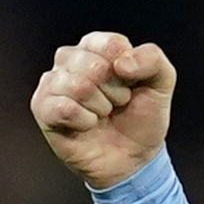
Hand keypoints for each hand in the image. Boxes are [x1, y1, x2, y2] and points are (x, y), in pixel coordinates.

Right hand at [32, 31, 176, 191]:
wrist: (133, 159)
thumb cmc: (141, 118)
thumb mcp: (161, 83)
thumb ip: (153, 59)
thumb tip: (121, 63)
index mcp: (95, 47)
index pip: (111, 45)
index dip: (128, 71)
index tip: (130, 86)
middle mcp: (70, 59)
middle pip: (95, 65)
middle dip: (115, 92)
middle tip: (116, 104)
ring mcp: (53, 82)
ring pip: (79, 85)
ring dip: (100, 107)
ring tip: (102, 115)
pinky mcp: (42, 107)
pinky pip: (64, 107)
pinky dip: (84, 121)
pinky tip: (87, 125)